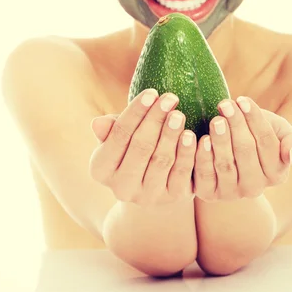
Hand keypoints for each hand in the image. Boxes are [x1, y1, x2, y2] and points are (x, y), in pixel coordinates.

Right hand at [89, 89, 196, 206]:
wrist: (154, 188)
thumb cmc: (133, 151)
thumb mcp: (120, 140)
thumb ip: (112, 130)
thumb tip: (98, 123)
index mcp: (101, 170)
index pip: (118, 135)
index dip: (135, 113)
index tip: (151, 92)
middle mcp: (121, 188)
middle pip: (140, 147)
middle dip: (156, 119)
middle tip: (170, 97)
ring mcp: (147, 196)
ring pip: (161, 160)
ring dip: (171, 134)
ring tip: (179, 114)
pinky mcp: (172, 198)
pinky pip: (181, 173)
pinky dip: (188, 153)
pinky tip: (193, 135)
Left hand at [193, 97, 291, 201]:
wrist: (228, 151)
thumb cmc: (256, 135)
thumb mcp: (279, 133)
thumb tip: (291, 153)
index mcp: (277, 174)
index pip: (267, 143)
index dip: (255, 119)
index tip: (242, 99)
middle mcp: (255, 188)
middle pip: (246, 152)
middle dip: (235, 124)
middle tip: (225, 104)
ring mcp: (232, 193)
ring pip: (226, 164)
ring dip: (220, 139)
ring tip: (216, 119)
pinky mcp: (209, 194)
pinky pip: (206, 176)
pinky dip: (203, 157)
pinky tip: (203, 139)